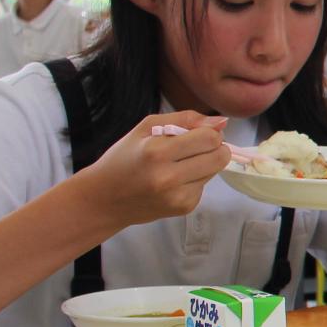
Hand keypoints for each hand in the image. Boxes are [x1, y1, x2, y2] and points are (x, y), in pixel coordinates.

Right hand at [82, 112, 230, 228]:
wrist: (104, 198)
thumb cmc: (123, 158)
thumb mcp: (146, 127)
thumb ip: (185, 119)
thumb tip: (221, 122)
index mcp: (157, 152)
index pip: (210, 138)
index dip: (209, 132)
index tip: (197, 134)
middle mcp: (169, 177)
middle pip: (220, 156)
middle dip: (214, 148)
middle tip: (193, 148)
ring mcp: (178, 196)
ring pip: (215, 171)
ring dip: (204, 164)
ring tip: (178, 165)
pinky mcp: (184, 207)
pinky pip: (205, 186)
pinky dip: (194, 180)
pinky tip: (173, 181)